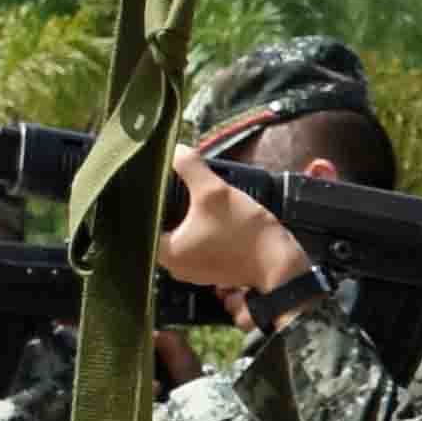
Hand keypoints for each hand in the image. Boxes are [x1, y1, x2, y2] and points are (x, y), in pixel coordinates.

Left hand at [154, 146, 310, 297]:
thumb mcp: (215, 191)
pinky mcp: (211, 270)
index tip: (156, 183)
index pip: (143, 220)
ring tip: (194, 200)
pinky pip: (196, 246)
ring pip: (179, 237)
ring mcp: (193, 271)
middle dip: (169, 207)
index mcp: (166, 252)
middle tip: (176, 186)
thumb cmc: (245, 234)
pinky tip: (212, 219)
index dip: (148, 199)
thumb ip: (190, 167)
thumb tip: (174, 149)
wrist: (279, 264)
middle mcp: (174, 267)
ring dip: (185, 219)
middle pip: (161, 228)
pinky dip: (200, 231)